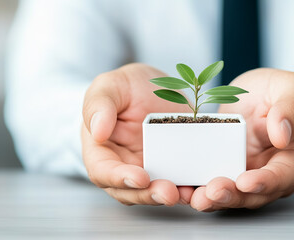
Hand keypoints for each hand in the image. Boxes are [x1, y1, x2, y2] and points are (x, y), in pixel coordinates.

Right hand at [82, 63, 193, 205]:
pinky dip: (188, 187)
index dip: (119, 178)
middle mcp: (122, 166)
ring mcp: (148, 168)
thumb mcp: (108, 87)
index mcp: (101, 150)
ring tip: (187, 194)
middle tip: (168, 192)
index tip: (139, 177)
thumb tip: (98, 133)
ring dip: (170, 196)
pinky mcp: (170, 166)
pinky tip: (200, 186)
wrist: (151, 86)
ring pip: (154, 192)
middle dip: (148, 195)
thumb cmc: (123, 87)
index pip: (103, 172)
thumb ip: (99, 106)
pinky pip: (178, 182)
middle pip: (130, 191)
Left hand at [190, 68, 293, 210]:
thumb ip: (287, 110)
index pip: (280, 176)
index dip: (264, 182)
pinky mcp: (220, 164)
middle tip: (212, 192)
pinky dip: (196, 185)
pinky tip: (184, 187)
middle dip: (231, 196)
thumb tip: (282, 135)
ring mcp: (241, 168)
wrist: (253, 91)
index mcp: (288, 157)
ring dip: (211, 198)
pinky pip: (208, 178)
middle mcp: (266, 168)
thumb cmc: (276, 90)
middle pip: (252, 193)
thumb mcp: (287, 91)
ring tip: (196, 197)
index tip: (245, 182)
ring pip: (229, 191)